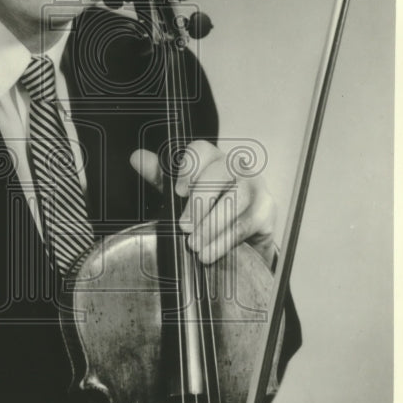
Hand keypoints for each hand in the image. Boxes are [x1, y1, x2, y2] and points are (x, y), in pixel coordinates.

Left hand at [131, 139, 276, 267]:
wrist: (242, 236)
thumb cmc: (209, 208)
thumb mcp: (182, 193)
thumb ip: (161, 177)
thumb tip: (136, 157)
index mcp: (212, 159)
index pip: (202, 150)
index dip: (189, 168)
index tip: (178, 191)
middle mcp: (236, 167)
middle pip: (221, 172)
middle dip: (200, 202)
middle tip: (184, 227)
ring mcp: (255, 186)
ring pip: (236, 198)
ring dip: (212, 225)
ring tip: (195, 246)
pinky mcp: (267, 208)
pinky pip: (247, 222)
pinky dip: (225, 240)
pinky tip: (211, 252)